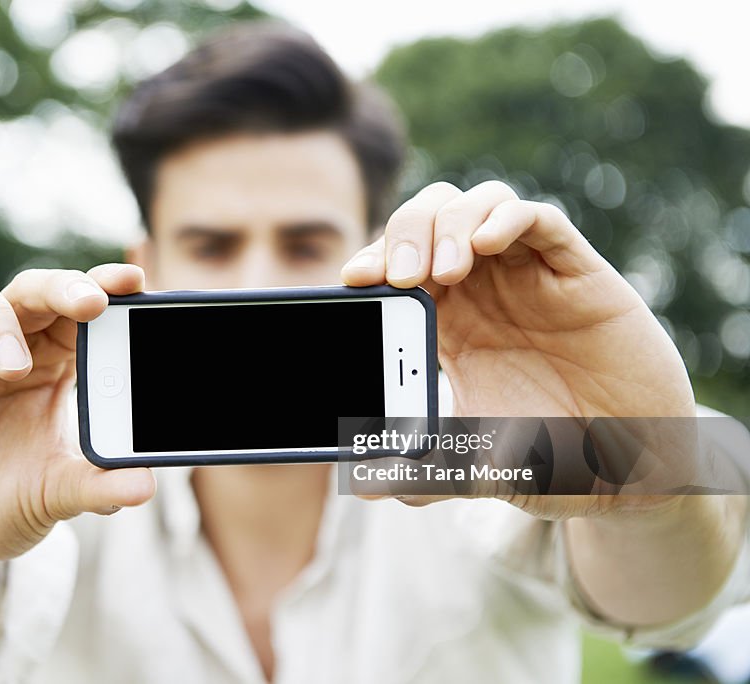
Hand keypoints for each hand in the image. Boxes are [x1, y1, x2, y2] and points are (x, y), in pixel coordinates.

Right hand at [0, 264, 155, 570]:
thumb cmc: (2, 503)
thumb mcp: (53, 497)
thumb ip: (96, 486)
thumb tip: (144, 486)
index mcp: (52, 361)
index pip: (79, 309)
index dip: (104, 287)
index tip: (133, 281)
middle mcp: (3, 343)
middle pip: (30, 288)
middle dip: (61, 287)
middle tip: (90, 305)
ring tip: (14, 369)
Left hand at [341, 181, 696, 518]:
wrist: (629, 472)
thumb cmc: (547, 459)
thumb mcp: (474, 467)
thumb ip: (423, 472)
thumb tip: (364, 484)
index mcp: (445, 324)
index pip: (395, 267)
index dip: (372, 261)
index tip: (353, 281)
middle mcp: (481, 291)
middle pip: (427, 222)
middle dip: (402, 236)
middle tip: (394, 276)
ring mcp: (528, 277)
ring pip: (475, 206)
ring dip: (448, 224)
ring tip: (440, 273)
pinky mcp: (577, 274)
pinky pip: (540, 220)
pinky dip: (507, 218)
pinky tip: (486, 242)